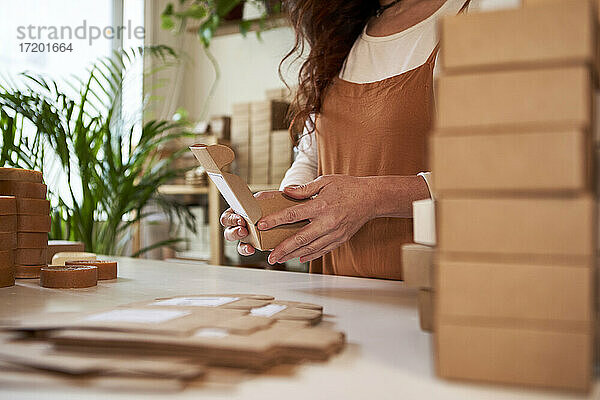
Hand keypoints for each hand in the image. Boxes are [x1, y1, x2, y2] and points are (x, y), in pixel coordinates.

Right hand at [220, 190, 280, 255]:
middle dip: (234, 233)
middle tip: (244, 230)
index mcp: (238, 214)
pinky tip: (254, 249)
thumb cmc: (271, 203)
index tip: (240, 219)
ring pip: (238, 244)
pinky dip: (248, 250)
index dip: (231, 220)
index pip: (227, 217)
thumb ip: (260, 198)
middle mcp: (240, 226)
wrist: (284, 212)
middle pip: (228, 233)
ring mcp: (248, 237)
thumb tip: (257, 198)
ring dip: (242, 246)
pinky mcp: (256, 244)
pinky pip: (248, 249)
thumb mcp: (265, 197)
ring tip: (249, 246)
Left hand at [257, 175, 376, 263]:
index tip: (262, 225)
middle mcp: (327, 222)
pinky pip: (323, 250)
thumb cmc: (348, 187)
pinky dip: (311, 255)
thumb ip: (304, 189)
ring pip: (310, 248)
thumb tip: (286, 191)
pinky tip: (300, 257)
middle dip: (283, 248)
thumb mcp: (325, 181)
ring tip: (280, 259)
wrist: (372, 198)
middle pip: (300, 238)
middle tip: (270, 257)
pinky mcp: (340, 239)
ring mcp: (334, 233)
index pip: (293, 214)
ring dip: (294, 255)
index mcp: (321, 205)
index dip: (275, 220)